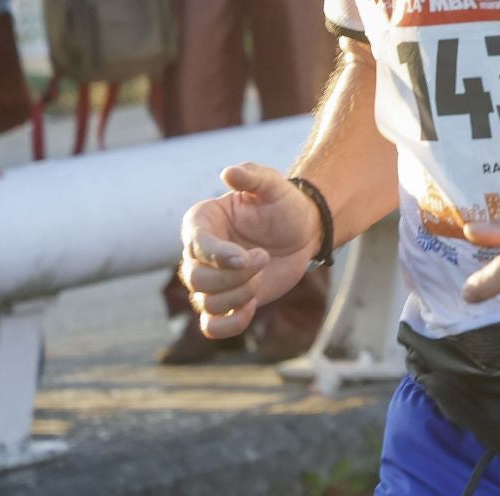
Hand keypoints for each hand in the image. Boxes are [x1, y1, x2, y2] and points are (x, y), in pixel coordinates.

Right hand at [177, 163, 321, 339]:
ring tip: (261, 277)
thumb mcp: (274, 186)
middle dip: (234, 277)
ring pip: (207, 304)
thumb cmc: (285, 204)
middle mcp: (199, 254)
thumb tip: (228, 172)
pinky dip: (230, 325)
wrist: (303, 230)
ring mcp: (212, 280)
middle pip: (196, 280)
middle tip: (264, 258)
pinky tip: (252, 307)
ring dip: (239, 297)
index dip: (219, 257)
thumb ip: (252, 177)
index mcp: (202, 223)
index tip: (246, 258)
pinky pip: (212, 327)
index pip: (196, 247)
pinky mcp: (227, 302)